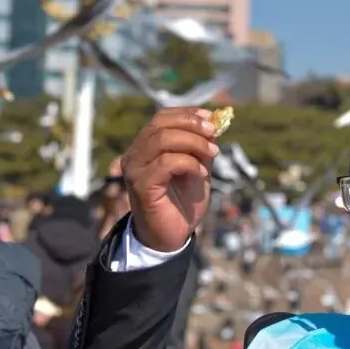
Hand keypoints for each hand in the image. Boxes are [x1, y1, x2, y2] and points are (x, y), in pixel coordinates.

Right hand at [121, 107, 218, 251]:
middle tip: (214, 134)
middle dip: (192, 124)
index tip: (210, 118)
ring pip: (162, 139)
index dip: (187, 113)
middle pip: (160, 124)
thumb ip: (202, 146)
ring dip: (194, 142)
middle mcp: (134, 155)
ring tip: (212, 153)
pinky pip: (166, 162)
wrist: (173, 235)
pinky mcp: (141, 185)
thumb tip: (214, 122)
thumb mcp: (198, 166)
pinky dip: (189, 162)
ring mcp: (135, 170)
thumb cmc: (183, 201)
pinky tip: (202, 172)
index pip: (161, 117)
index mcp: (145, 147)